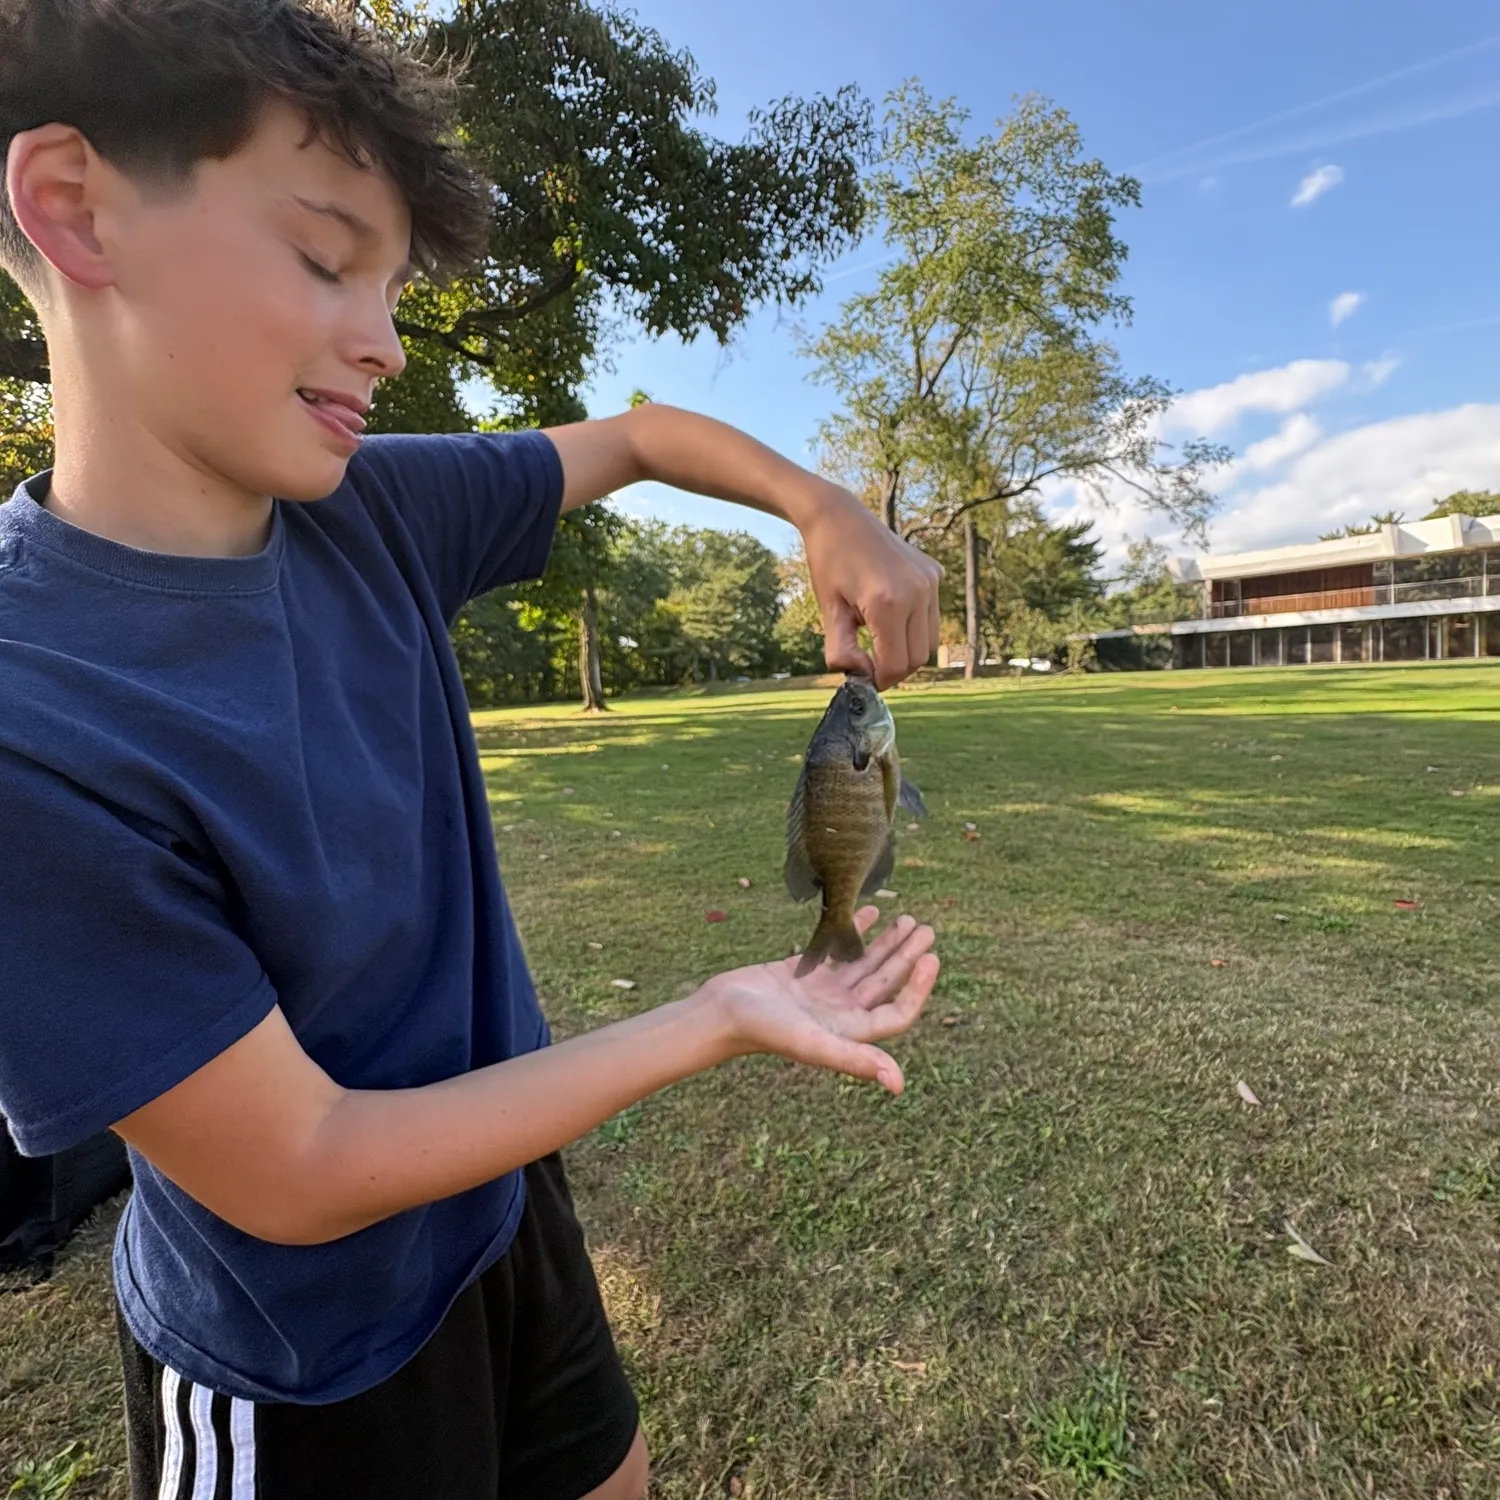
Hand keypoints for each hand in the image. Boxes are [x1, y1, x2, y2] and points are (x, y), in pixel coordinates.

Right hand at [703, 909, 938, 1093]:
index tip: (931, 957)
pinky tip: (871, 911)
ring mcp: (823, 992)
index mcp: (849, 1031)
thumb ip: (853, 1060)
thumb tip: (898, 1085)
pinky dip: (854, 931)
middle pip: (886, 984)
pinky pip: (837, 949)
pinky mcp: (804, 973)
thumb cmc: (762, 1029)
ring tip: (909, 920)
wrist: (719, 1011)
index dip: (918, 988)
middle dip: (907, 957)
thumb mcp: (812, 1043)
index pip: (897, 1012)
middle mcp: (841, 1013)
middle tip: (928, 930)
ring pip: (865, 965)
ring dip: (887, 944)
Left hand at [800, 483, 943, 688]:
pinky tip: (889, 611)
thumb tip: (861, 677)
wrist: (839, 517)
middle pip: (918, 658)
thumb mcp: (829, 612)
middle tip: (869, 663)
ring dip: (906, 649)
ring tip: (878, 636)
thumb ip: (842, 652)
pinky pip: (931, 616)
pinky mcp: (935, 573)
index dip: (879, 680)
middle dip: (894, 668)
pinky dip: (914, 626)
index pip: (896, 664)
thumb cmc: (828, 563)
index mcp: (888, 603)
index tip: (864, 679)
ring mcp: (930, 581)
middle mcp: (917, 592)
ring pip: (930, 641)